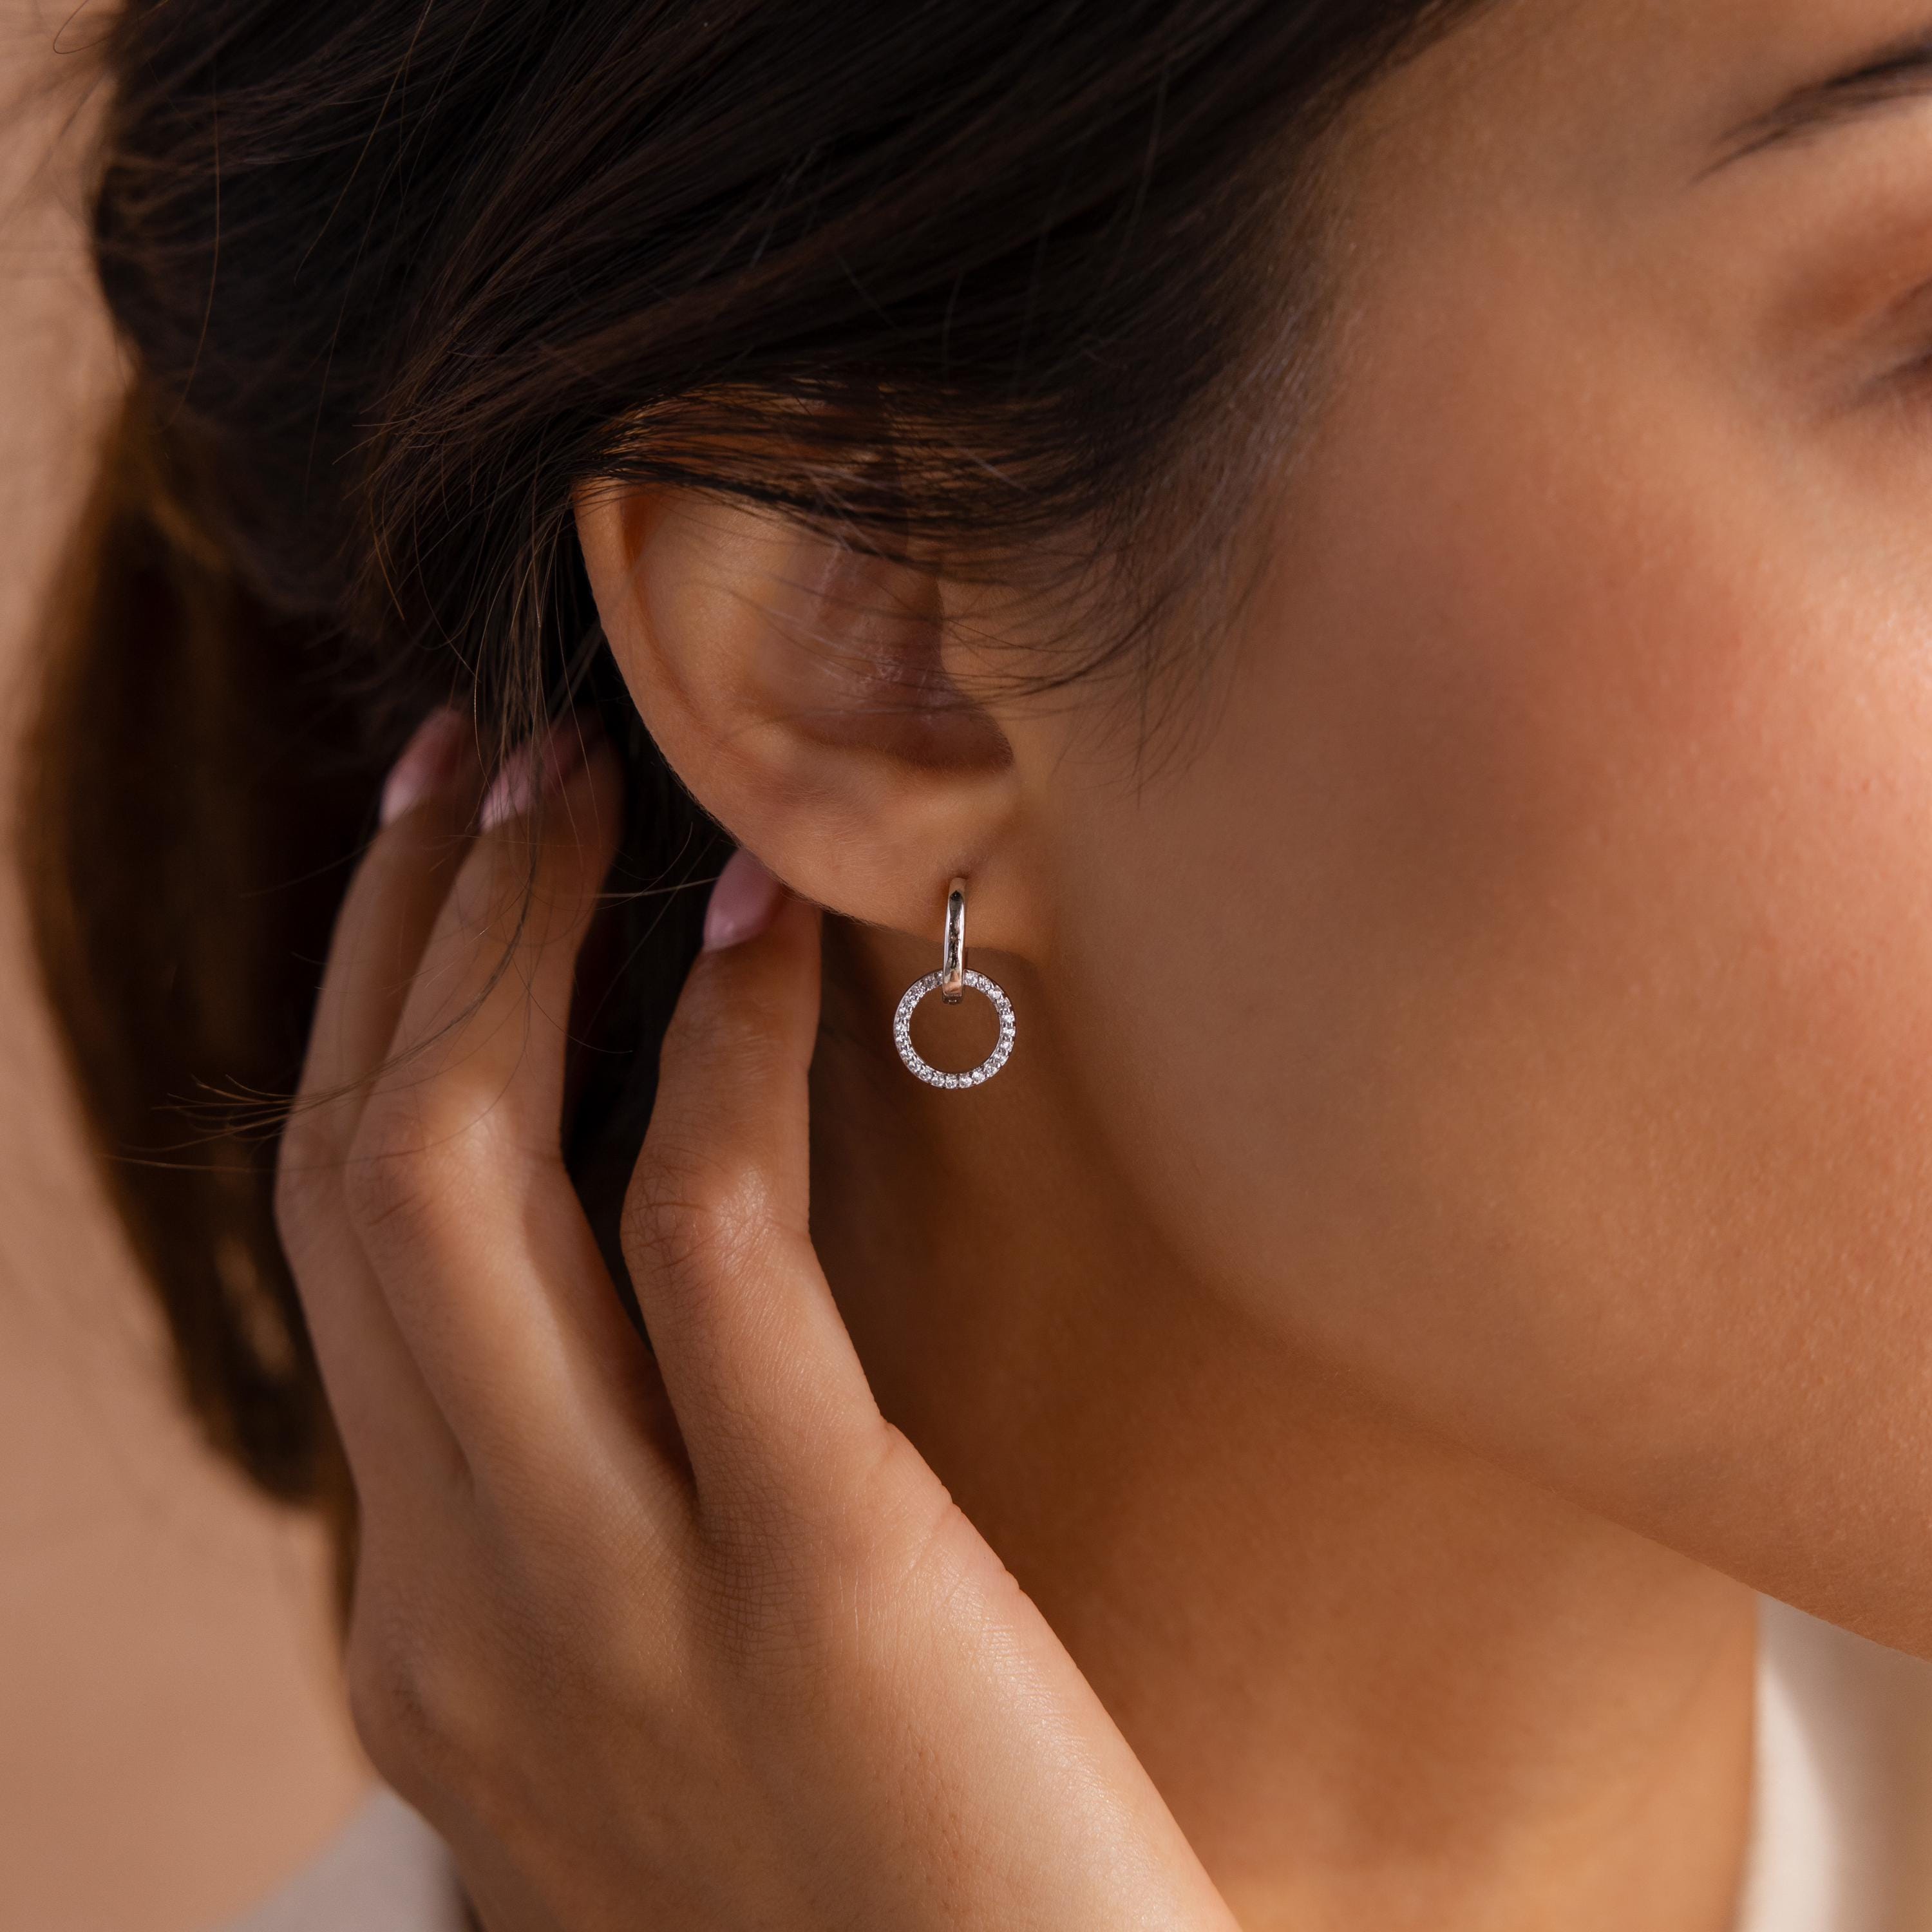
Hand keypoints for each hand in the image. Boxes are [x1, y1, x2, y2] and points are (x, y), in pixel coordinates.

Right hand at [274, 709, 1238, 1931]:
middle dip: (405, 938)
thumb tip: (646, 1296)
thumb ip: (615, 1520)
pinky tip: (771, 928)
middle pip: (361, 1183)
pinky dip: (717, 1059)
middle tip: (483, 756)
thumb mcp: (676, 1698)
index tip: (434, 864)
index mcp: (437, 1630)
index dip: (369, 1025)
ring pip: (463, 1192)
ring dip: (513, 947)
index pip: (337, 1263)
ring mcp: (618, 1604)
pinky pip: (709, 1251)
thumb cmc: (890, 1881)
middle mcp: (470, 1609)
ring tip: (589, 784)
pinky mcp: (818, 1583)